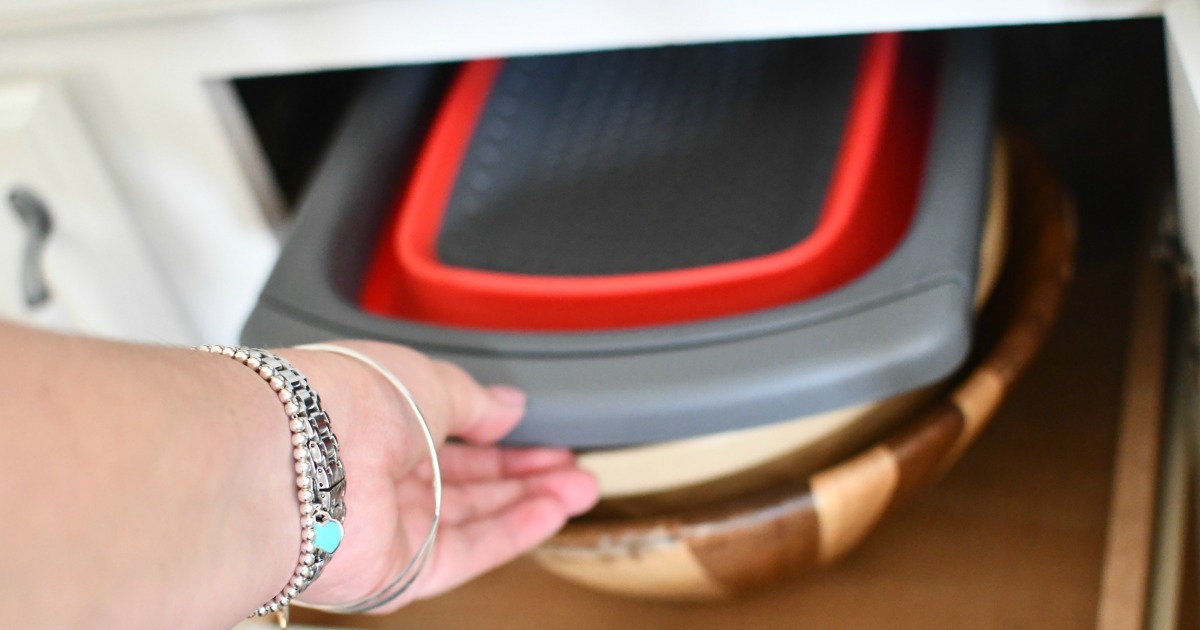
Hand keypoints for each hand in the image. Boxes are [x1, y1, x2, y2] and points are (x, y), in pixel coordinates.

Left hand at [286, 341, 597, 612]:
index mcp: (379, 420)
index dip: (502, 435)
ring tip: (580, 487)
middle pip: (469, 479)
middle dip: (526, 471)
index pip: (452, 434)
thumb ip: (476, 401)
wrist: (299, 457)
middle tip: (575, 467)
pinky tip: (550, 511)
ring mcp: (391, 523)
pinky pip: (468, 552)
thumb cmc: (342, 401)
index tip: (543, 433)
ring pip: (475, 517)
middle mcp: (381, 473)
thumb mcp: (428, 380)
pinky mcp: (399, 570)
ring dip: (531, 500)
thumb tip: (509, 405)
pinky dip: (513, 532)